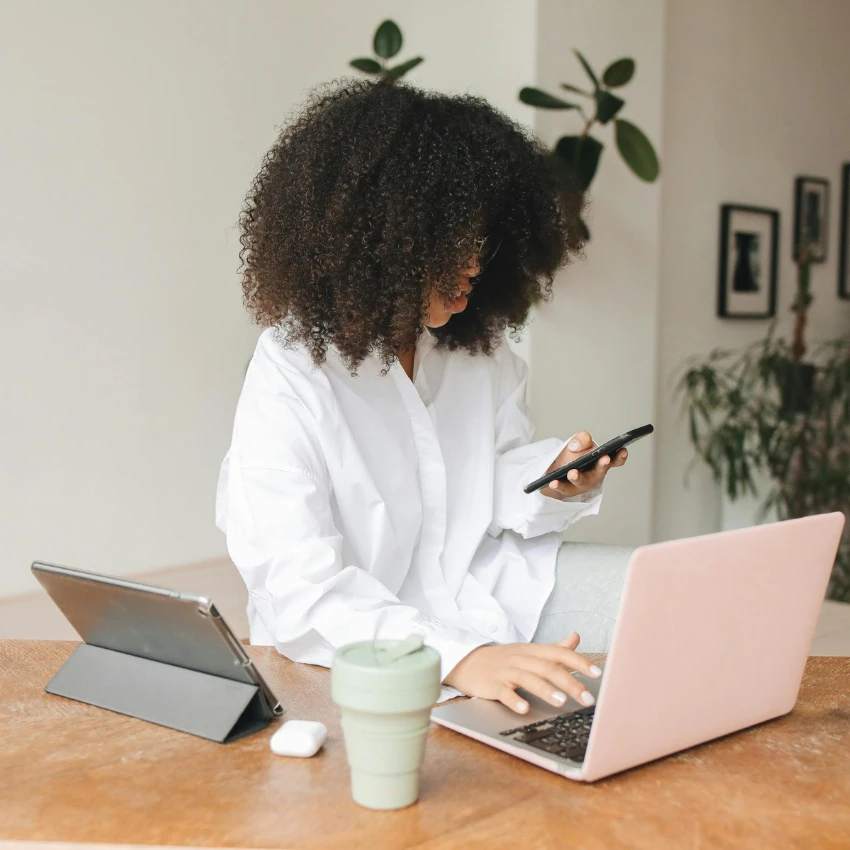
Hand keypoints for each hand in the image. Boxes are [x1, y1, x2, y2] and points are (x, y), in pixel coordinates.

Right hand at [443, 633, 601, 713]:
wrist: (467, 661)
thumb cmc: (503, 659)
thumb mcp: (529, 651)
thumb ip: (554, 648)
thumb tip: (576, 638)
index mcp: (533, 651)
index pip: (559, 653)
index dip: (579, 661)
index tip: (597, 674)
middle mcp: (521, 658)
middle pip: (548, 667)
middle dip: (570, 682)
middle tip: (588, 699)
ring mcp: (505, 671)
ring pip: (528, 678)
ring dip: (545, 689)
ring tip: (562, 701)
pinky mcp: (491, 684)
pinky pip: (503, 692)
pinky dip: (514, 699)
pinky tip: (524, 708)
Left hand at [540, 430, 627, 500]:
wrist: (557, 471)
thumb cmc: (574, 456)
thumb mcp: (580, 443)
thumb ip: (582, 439)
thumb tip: (576, 446)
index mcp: (602, 461)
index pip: (615, 460)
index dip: (620, 456)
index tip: (623, 450)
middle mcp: (595, 474)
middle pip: (600, 470)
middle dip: (602, 465)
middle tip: (604, 459)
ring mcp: (582, 484)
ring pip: (581, 481)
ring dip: (578, 477)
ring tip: (572, 473)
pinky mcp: (569, 490)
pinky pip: (564, 488)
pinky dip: (559, 485)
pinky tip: (553, 482)